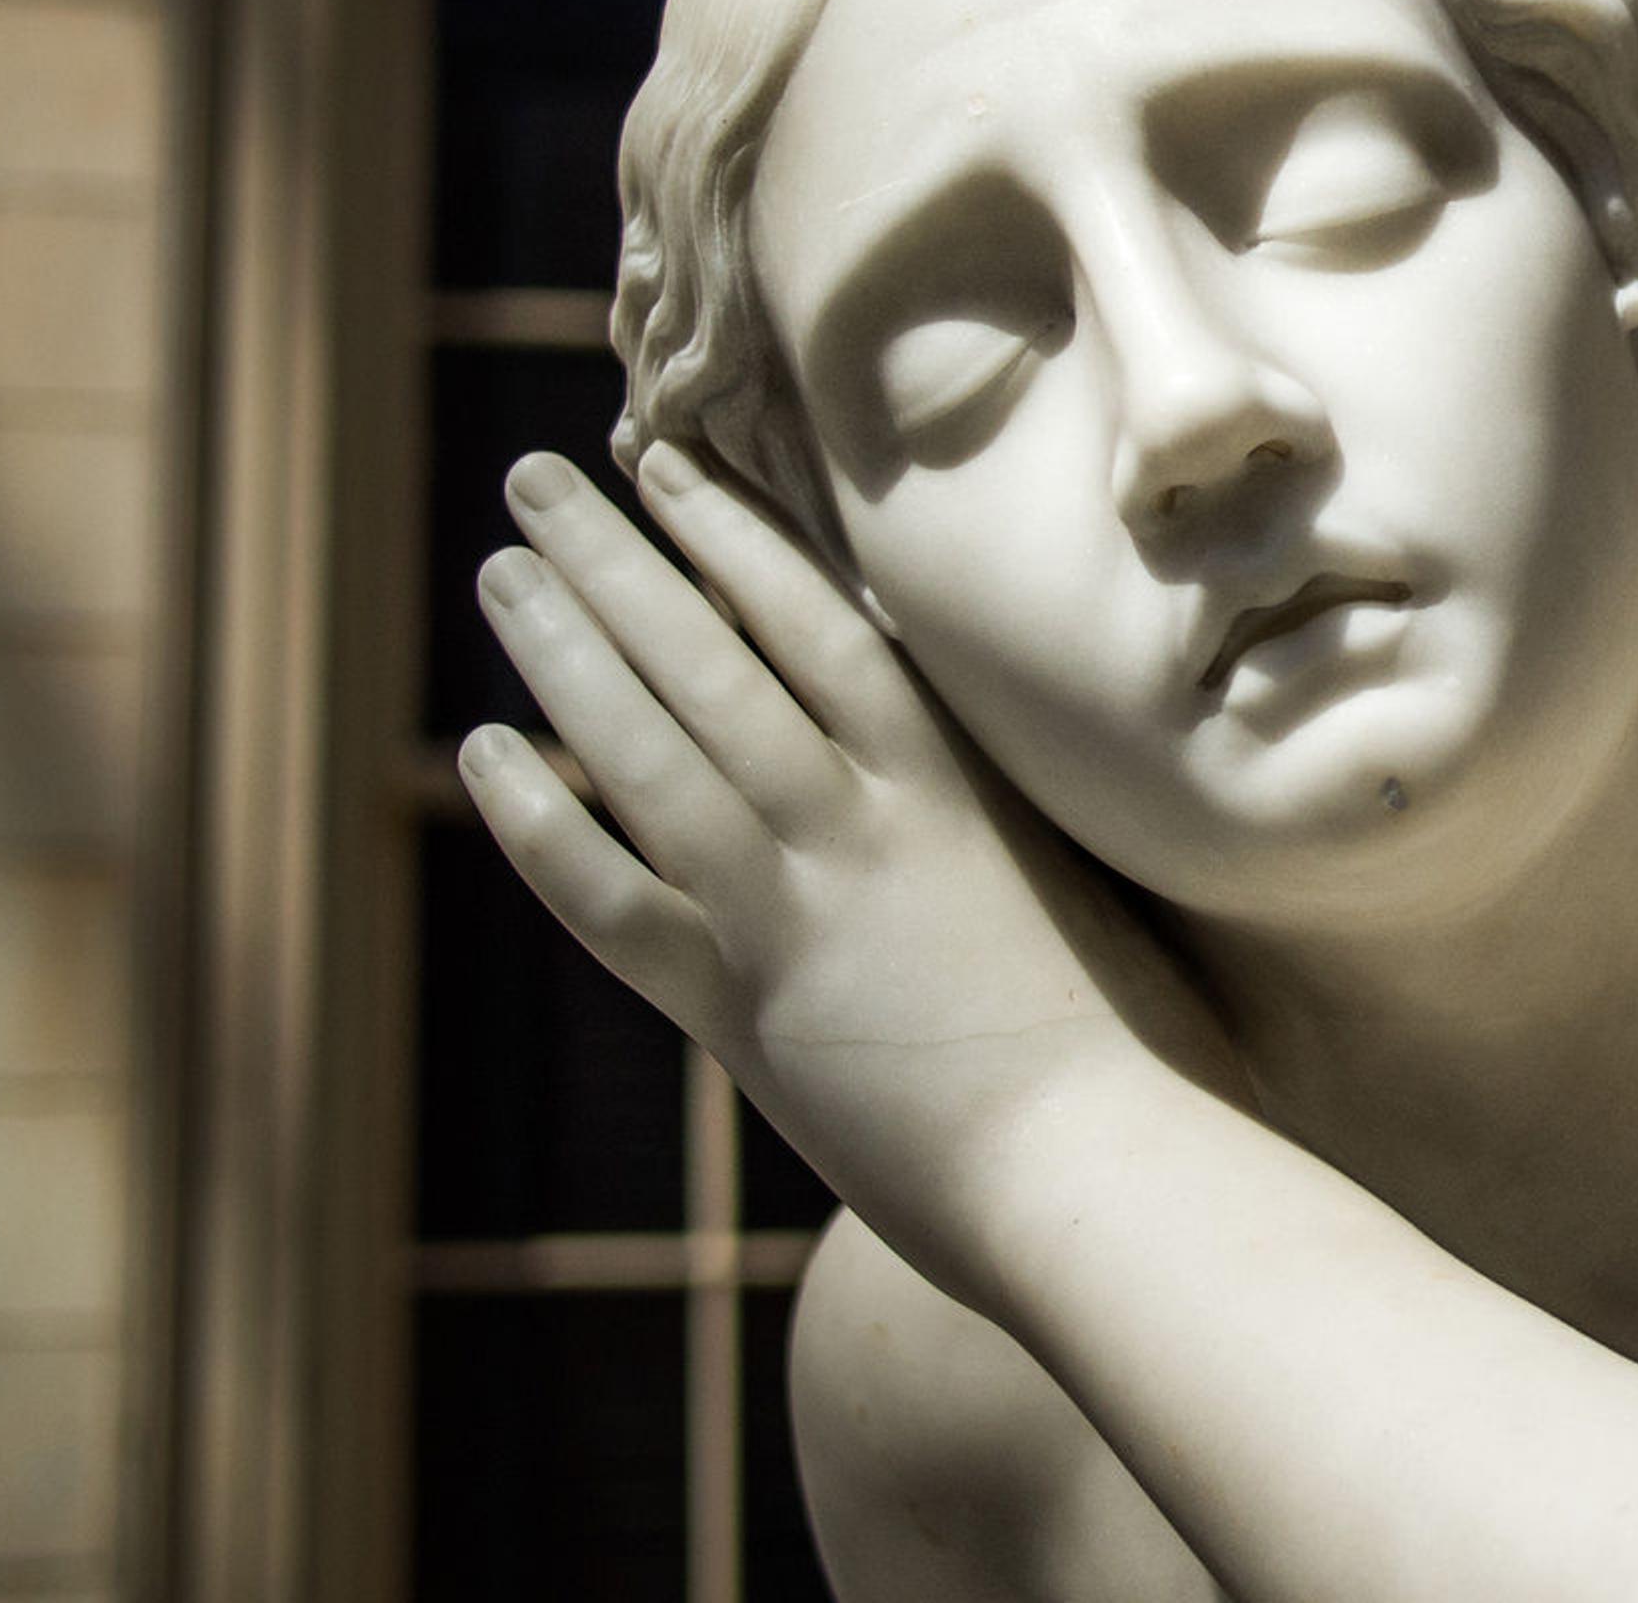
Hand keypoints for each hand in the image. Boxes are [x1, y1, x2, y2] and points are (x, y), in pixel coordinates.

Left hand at [460, 443, 1231, 1279]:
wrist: (1102, 1172)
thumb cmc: (1153, 1052)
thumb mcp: (1102, 889)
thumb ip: (1034, 816)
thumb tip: (1008, 759)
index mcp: (957, 788)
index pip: (822, 622)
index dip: (738, 535)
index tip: (673, 466)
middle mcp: (861, 824)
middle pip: (713, 655)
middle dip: (618, 556)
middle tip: (539, 478)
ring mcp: (792, 912)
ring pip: (646, 747)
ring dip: (565, 648)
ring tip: (503, 570)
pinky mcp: (742, 1009)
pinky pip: (606, 893)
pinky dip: (537, 817)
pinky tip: (485, 750)